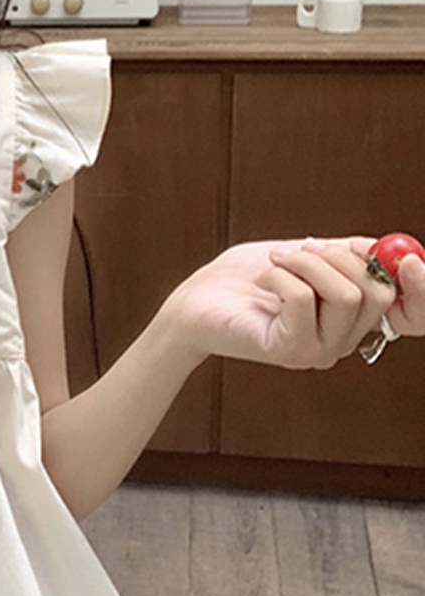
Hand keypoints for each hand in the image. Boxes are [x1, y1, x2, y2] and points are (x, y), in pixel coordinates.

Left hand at [164, 236, 414, 369]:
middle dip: (339, 257)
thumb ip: (343, 252)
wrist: (193, 303)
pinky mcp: (290, 351)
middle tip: (299, 249)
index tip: (409, 256)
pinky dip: (281, 277)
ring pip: (346, 294)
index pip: (411, 311)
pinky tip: (262, 281)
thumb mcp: (300, 256)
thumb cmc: (243, 279)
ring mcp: (319, 351)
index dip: (420, 286)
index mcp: (352, 319)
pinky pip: (305, 300)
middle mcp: (343, 341)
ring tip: (275, 264)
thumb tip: (384, 245)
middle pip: (379, 294)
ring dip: (305, 264)